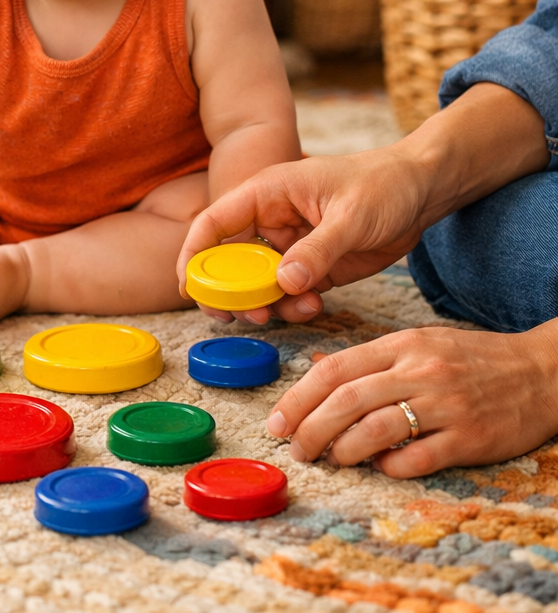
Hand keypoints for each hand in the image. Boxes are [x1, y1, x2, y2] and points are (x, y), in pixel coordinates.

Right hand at [176, 148, 430, 325]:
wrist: (422, 190)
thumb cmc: (384, 185)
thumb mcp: (351, 216)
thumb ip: (317, 250)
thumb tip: (283, 283)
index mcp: (266, 194)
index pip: (213, 223)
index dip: (193, 255)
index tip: (189, 289)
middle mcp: (270, 219)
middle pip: (229, 262)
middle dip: (234, 293)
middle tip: (253, 315)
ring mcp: (289, 244)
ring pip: (258, 283)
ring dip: (270, 304)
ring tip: (303, 308)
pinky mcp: (310, 265)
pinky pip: (288, 293)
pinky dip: (295, 306)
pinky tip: (317, 304)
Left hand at [266, 322, 557, 476]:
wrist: (541, 372)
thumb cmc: (470, 359)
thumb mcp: (418, 343)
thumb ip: (369, 359)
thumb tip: (315, 369)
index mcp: (401, 345)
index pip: (335, 369)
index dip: (299, 398)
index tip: (277, 421)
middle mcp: (419, 371)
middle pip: (347, 400)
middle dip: (311, 428)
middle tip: (295, 448)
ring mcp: (445, 404)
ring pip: (376, 429)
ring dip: (343, 449)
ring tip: (331, 458)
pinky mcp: (470, 437)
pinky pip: (418, 457)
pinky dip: (389, 465)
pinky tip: (379, 467)